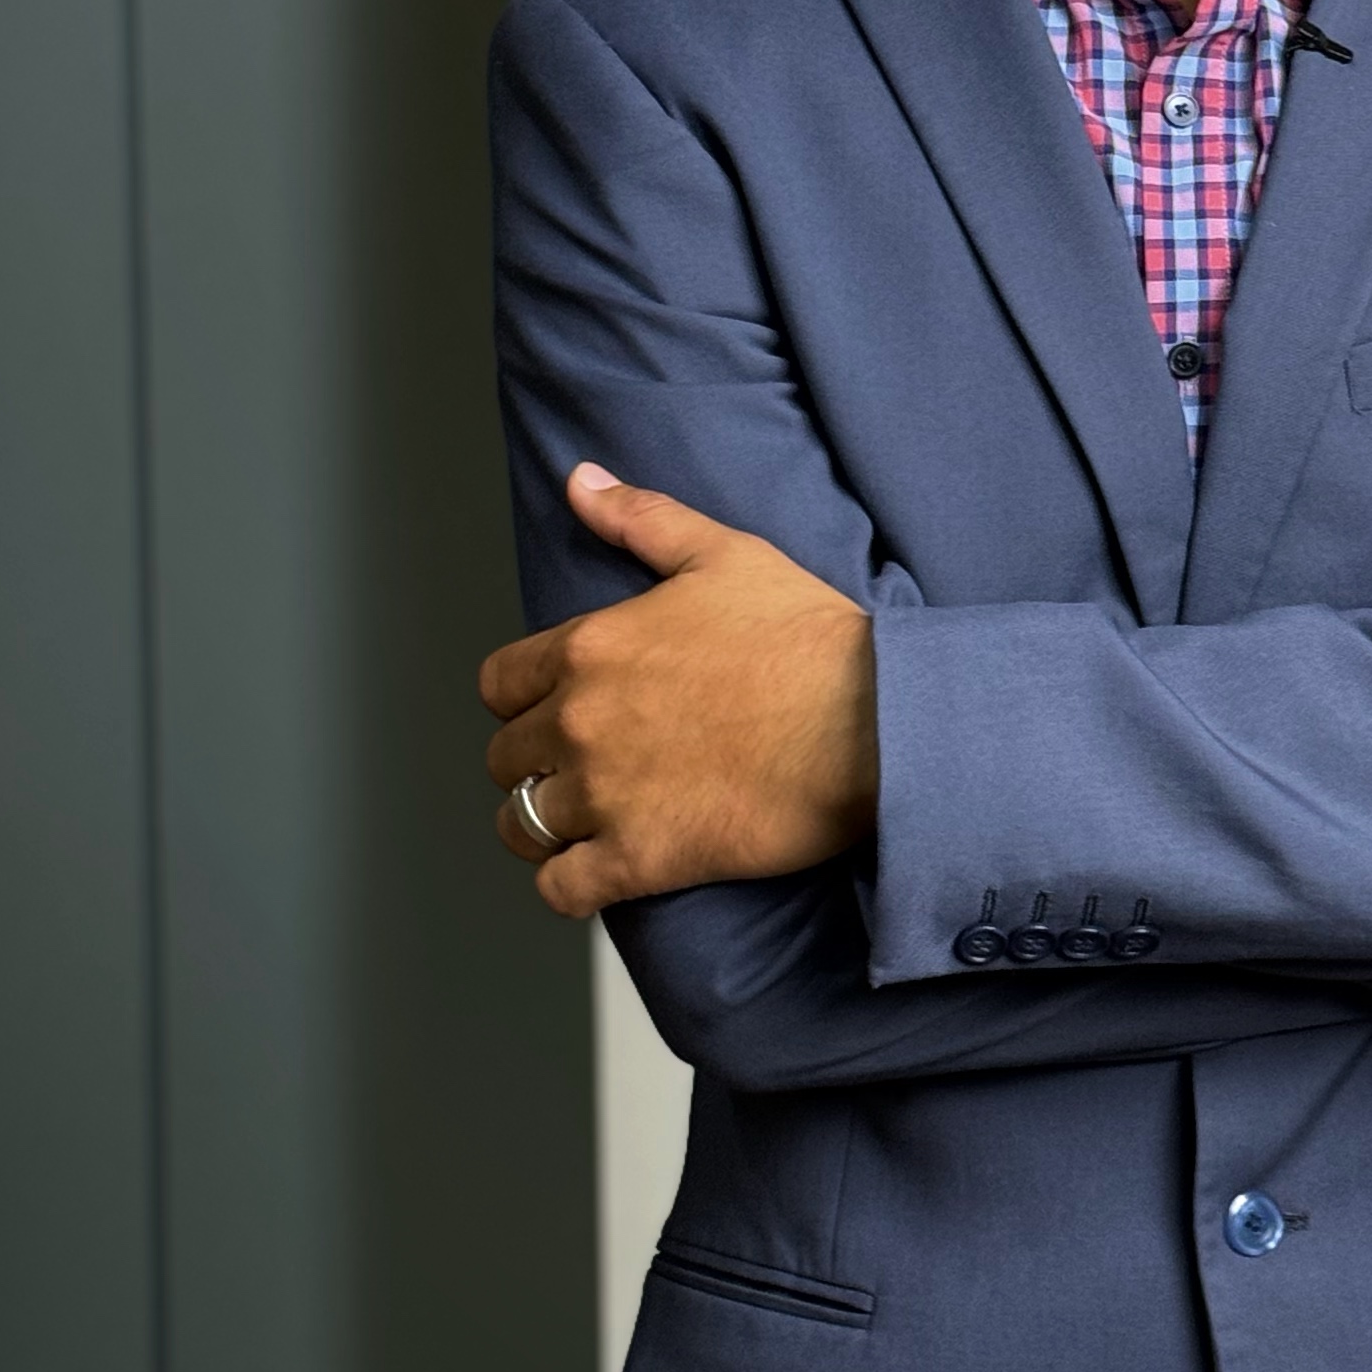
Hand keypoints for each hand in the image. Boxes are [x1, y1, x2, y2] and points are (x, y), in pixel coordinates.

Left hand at [482, 466, 877, 917]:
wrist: (871, 721)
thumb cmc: (806, 637)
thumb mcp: (722, 553)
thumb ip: (639, 518)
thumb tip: (580, 481)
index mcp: (589, 648)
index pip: (499, 685)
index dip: (522, 699)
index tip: (554, 709)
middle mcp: (581, 722)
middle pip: (505, 758)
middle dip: (533, 764)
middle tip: (579, 769)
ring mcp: (605, 795)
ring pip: (521, 826)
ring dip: (542, 827)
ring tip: (579, 827)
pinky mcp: (640, 859)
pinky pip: (561, 890)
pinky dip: (569, 886)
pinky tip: (598, 874)